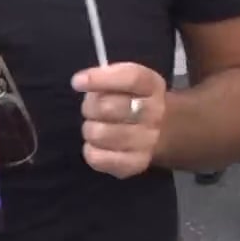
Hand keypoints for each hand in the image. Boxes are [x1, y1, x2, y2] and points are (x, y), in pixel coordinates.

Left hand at [73, 62, 167, 178]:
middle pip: (108, 107)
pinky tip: (100, 145)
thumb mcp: (128, 80)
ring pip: (99, 134)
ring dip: (90, 129)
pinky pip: (97, 157)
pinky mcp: (135, 164)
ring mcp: (147, 141)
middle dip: (90, 107)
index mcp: (152, 86)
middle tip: (93, 108)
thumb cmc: (133, 100)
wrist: (162, 131)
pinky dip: (91, 150)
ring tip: (98, 126)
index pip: (131, 78)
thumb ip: (108, 76)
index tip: (77, 81)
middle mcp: (155, 113)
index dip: (101, 79)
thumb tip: (80, 81)